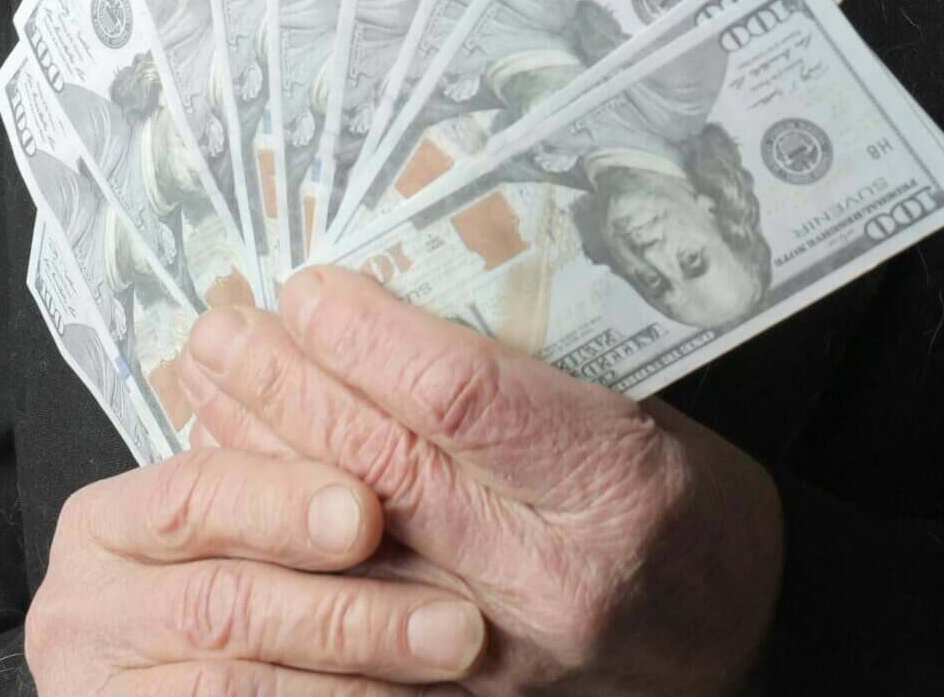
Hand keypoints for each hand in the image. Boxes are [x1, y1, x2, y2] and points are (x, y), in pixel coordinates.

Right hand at [26, 445, 487, 695]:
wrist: (173, 681)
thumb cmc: (227, 593)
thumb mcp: (237, 524)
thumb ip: (276, 460)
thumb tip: (344, 329)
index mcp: (113, 522)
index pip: (193, 494)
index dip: (282, 500)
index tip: (368, 510)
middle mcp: (88, 605)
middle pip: (221, 602)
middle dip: (346, 610)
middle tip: (454, 619)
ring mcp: (103, 685)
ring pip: (233, 685)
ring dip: (355, 673)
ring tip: (447, 658)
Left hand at [180, 267, 785, 696]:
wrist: (738, 634)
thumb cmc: (696, 503)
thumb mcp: (644, 408)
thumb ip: (527, 371)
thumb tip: (389, 297)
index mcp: (615, 485)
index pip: (460, 399)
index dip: (367, 336)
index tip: (309, 288)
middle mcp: (551, 575)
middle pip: (384, 465)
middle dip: (289, 384)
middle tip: (224, 324)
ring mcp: (498, 649)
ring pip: (342, 544)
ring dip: (259, 455)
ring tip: (205, 385)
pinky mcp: (457, 692)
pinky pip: (344, 608)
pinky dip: (282, 540)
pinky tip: (237, 481)